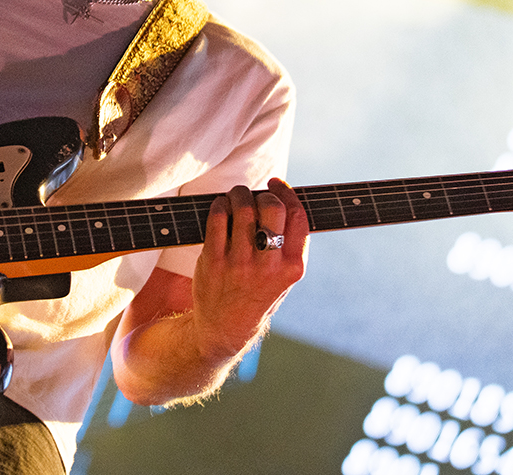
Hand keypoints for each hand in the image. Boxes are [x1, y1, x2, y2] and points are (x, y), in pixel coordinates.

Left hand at [190, 178, 308, 360]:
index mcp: (293, 267)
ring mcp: (240, 263)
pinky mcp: (214, 261)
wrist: (224, 328)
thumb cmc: (258, 294)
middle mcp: (269, 266)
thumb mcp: (285, 277)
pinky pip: (218, 218)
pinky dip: (220, 205)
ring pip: (244, 208)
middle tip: (254, 195)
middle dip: (263, 193)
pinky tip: (222, 207)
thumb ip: (289, 244)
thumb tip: (283, 197)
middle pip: (272, 207)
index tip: (277, 184)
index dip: (287, 193)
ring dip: (239, 194)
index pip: (297, 216)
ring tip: (236, 197)